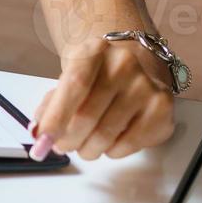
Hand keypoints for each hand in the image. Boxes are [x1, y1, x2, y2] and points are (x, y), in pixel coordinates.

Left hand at [29, 35, 175, 160]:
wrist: (135, 60)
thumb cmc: (96, 73)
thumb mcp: (69, 75)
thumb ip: (51, 104)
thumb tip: (39, 134)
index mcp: (95, 51)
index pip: (74, 85)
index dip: (56, 116)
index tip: (43, 139)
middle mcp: (124, 65)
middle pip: (88, 114)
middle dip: (68, 139)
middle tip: (61, 146)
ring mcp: (146, 86)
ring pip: (107, 134)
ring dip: (88, 148)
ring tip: (83, 146)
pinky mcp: (162, 108)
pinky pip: (129, 144)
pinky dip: (112, 151)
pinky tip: (108, 142)